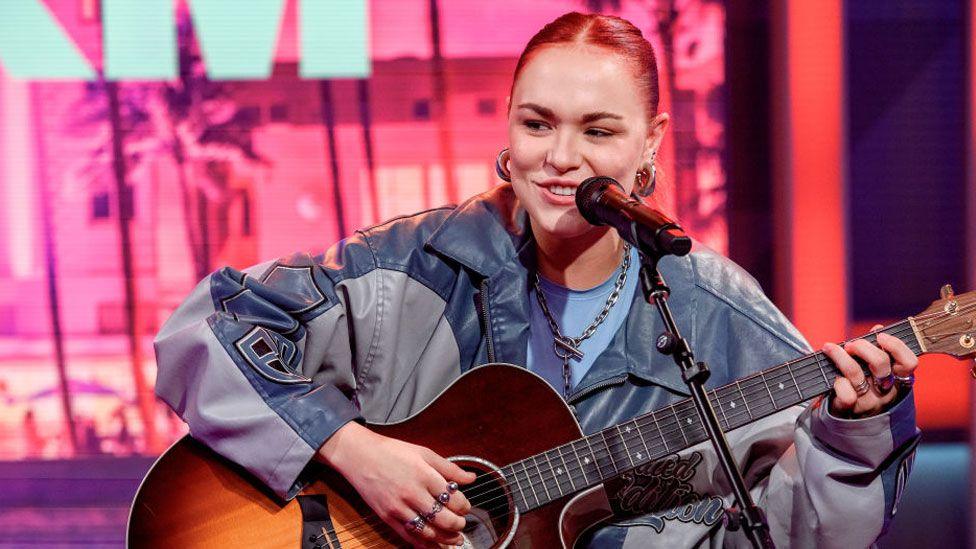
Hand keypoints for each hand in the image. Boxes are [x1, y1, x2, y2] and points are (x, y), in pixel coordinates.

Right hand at [318, 422, 475, 547]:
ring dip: (445, 539)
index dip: (464, 506)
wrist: (359, 455)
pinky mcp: (387, 517)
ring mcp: (399, 508)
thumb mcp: (424, 453)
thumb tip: (471, 478)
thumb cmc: (392, 451)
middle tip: (462, 524)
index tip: (465, 507)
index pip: (453, 499)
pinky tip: (433, 545)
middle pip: (444, 519)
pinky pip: (409, 536)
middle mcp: (413, 494)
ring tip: (454, 539)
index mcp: (425, 475)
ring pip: (428, 532)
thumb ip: (450, 468)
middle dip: (458, 525)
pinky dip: (424, 544)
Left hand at [823, 324, 917, 417]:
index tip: (880, 336)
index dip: (897, 346)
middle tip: (851, 344)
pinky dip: (838, 383)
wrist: (846, 417)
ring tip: (830, 348)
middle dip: (863, 347)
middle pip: (881, 364)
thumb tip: (878, 328)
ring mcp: (869, 402)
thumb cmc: (862, 385)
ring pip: (857, 374)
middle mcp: (886, 391)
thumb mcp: (872, 369)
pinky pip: (847, 395)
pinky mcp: (851, 409)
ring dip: (840, 356)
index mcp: (897, 380)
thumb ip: (876, 349)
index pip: (910, 363)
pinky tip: (834, 378)